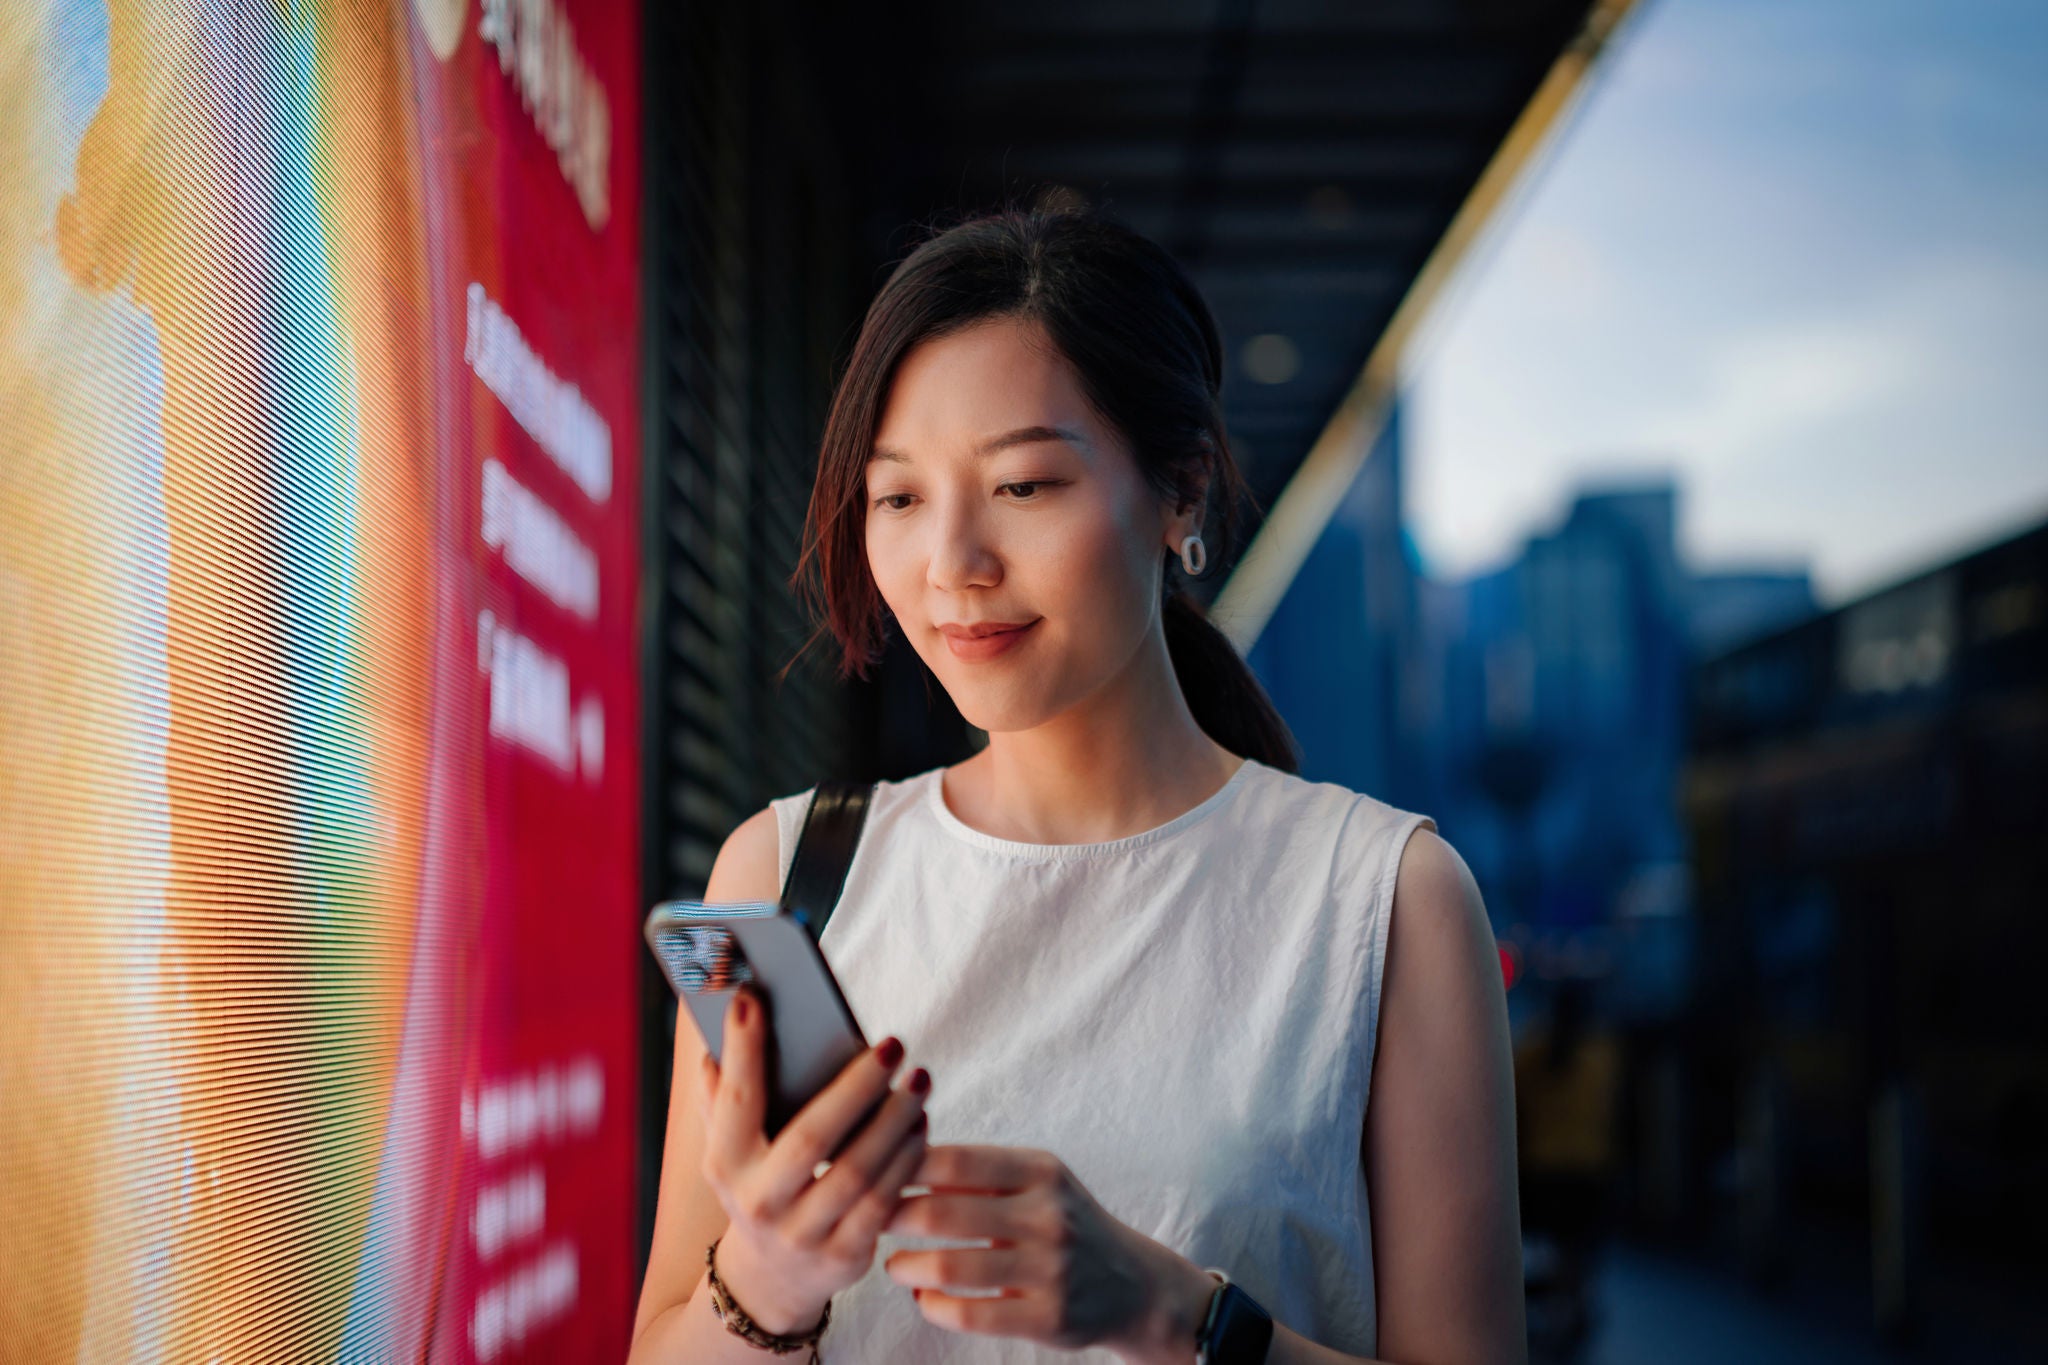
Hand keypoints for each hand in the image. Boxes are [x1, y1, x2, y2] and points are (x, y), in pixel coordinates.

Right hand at [695, 984, 932, 1332]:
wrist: (770, 1279)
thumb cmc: (757, 1186)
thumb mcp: (729, 1150)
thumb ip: (722, 1095)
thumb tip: (720, 1026)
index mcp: (725, 1164)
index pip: (736, 1099)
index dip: (742, 1049)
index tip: (754, 997)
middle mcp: (759, 1202)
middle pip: (813, 1137)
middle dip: (856, 1086)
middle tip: (893, 1045)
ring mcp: (802, 1234)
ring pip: (858, 1171)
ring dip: (895, 1120)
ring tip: (918, 1079)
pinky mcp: (844, 1257)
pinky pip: (884, 1202)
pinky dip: (906, 1160)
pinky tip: (920, 1125)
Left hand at [880, 1144, 1217, 1360]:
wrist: (1132, 1285)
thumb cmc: (1064, 1222)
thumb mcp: (1037, 1182)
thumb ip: (979, 1170)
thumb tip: (896, 1146)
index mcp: (1040, 1171)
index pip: (955, 1160)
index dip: (903, 1164)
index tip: (871, 1170)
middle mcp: (1048, 1215)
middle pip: (943, 1212)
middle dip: (891, 1214)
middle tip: (866, 1216)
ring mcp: (1050, 1269)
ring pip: (948, 1267)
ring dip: (904, 1265)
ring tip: (891, 1262)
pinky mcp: (1047, 1318)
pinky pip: (968, 1314)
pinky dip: (932, 1305)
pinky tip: (922, 1295)